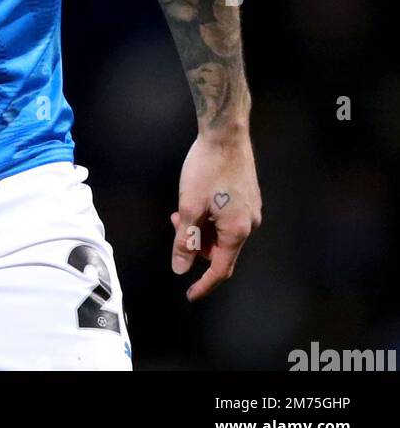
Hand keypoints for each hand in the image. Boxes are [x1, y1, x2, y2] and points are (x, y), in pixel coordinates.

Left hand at [170, 132, 261, 300]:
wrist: (226, 133)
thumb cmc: (206, 168)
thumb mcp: (189, 206)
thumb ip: (184, 241)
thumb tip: (181, 268)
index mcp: (238, 230)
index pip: (221, 269)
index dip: (204, 284)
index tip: (190, 295)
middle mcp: (250, 223)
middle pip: (220, 249)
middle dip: (196, 243)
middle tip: (176, 222)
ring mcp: (251, 209)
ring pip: (223, 232)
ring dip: (202, 228)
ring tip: (184, 207)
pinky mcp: (248, 197)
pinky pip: (228, 218)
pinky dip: (210, 217)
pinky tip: (197, 200)